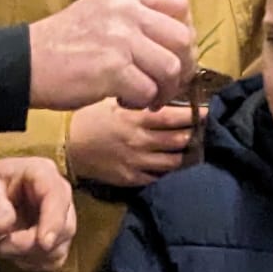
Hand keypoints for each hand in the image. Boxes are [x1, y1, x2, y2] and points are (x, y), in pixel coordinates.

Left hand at [0, 156, 76, 271]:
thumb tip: (5, 227)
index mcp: (42, 174)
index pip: (58, 197)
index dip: (54, 221)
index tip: (43, 243)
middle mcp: (57, 196)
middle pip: (64, 227)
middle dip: (31, 244)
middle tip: (0, 245)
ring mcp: (58, 219)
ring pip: (59, 248)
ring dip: (28, 255)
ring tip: (0, 245)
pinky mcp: (54, 239)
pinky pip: (52, 260)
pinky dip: (32, 263)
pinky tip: (13, 254)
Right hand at [29, 0, 195, 112]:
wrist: (24, 64)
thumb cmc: (64, 44)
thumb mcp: (102, 12)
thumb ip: (138, 17)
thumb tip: (179, 42)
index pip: (180, 5)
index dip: (186, 33)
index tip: (175, 54)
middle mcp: (125, 9)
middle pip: (182, 38)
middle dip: (182, 68)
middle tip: (166, 84)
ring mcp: (119, 38)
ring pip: (171, 67)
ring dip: (164, 90)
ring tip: (146, 97)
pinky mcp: (112, 68)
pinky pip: (149, 91)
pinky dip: (142, 103)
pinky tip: (125, 102)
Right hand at [68, 99, 200, 188]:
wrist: (64, 145)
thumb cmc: (87, 118)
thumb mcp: (111, 101)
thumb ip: (138, 101)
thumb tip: (161, 93)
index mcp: (135, 119)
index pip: (174, 117)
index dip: (194, 115)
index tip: (208, 111)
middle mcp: (140, 141)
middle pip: (178, 140)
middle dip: (194, 135)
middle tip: (204, 130)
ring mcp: (136, 162)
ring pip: (173, 161)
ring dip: (186, 155)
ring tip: (194, 148)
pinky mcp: (130, 178)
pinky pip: (157, 177)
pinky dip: (168, 171)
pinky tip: (174, 165)